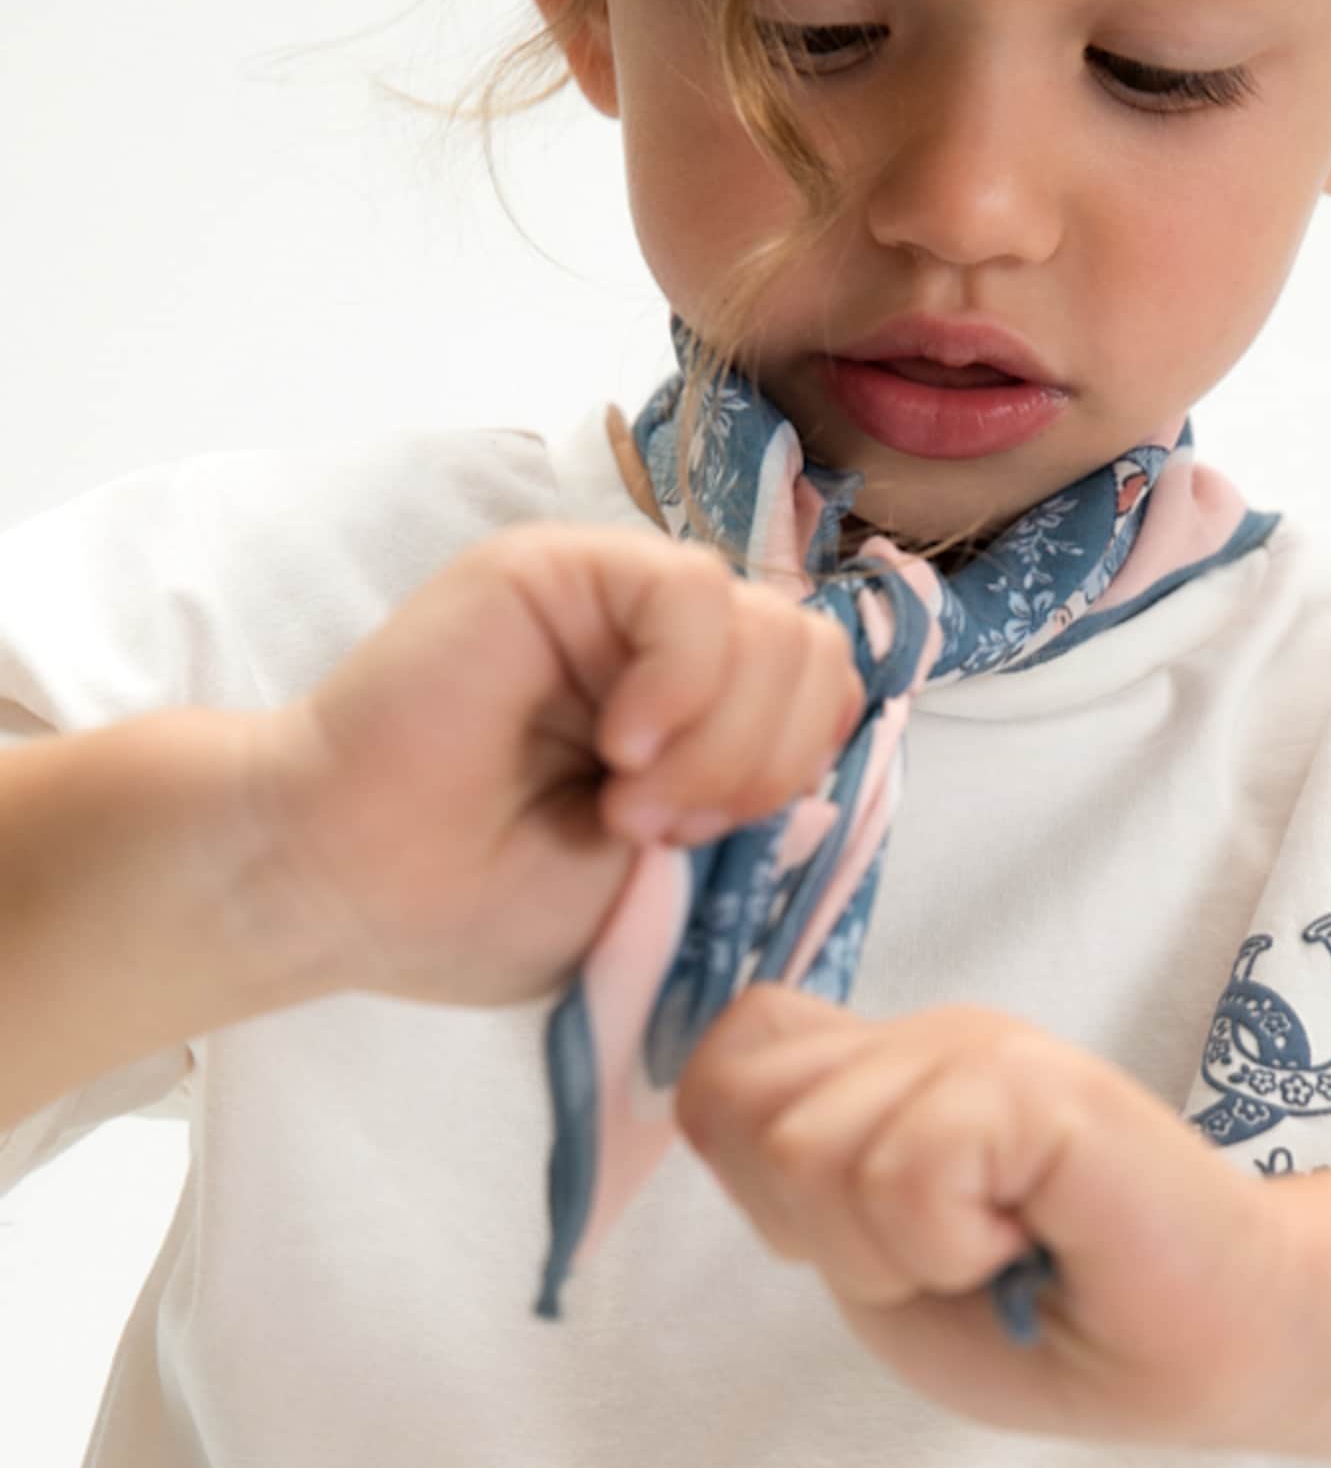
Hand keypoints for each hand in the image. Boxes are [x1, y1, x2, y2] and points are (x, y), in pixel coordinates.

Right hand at [250, 523, 863, 1009]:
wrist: (352, 886)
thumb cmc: (484, 901)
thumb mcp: (670, 878)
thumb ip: (756, 809)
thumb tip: (841, 758)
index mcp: (701, 718)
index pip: (828, 699)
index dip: (798, 774)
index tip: (710, 850)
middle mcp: (668, 651)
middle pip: (816, 661)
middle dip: (764, 767)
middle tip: (660, 832)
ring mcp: (615, 602)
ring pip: (773, 625)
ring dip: (720, 742)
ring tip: (627, 804)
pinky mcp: (561, 566)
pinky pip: (692, 590)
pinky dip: (683, 682)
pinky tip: (620, 747)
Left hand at [674, 983, 1311, 1452]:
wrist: (1214, 1347)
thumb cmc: (1055, 1320)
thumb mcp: (884, 1262)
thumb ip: (806, 1176)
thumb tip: (720, 1103)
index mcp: (888, 1067)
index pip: (727, 1060)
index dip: (758, 1169)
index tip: (868, 1240)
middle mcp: (929, 1035)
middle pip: (742, 1107)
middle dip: (818, 1227)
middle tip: (940, 1255)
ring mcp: (983, 1047)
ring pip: (810, 1151)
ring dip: (892, 1251)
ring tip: (994, 1251)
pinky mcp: (1037, 1086)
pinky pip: (905, 1173)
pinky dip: (951, 1247)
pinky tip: (1028, 1243)